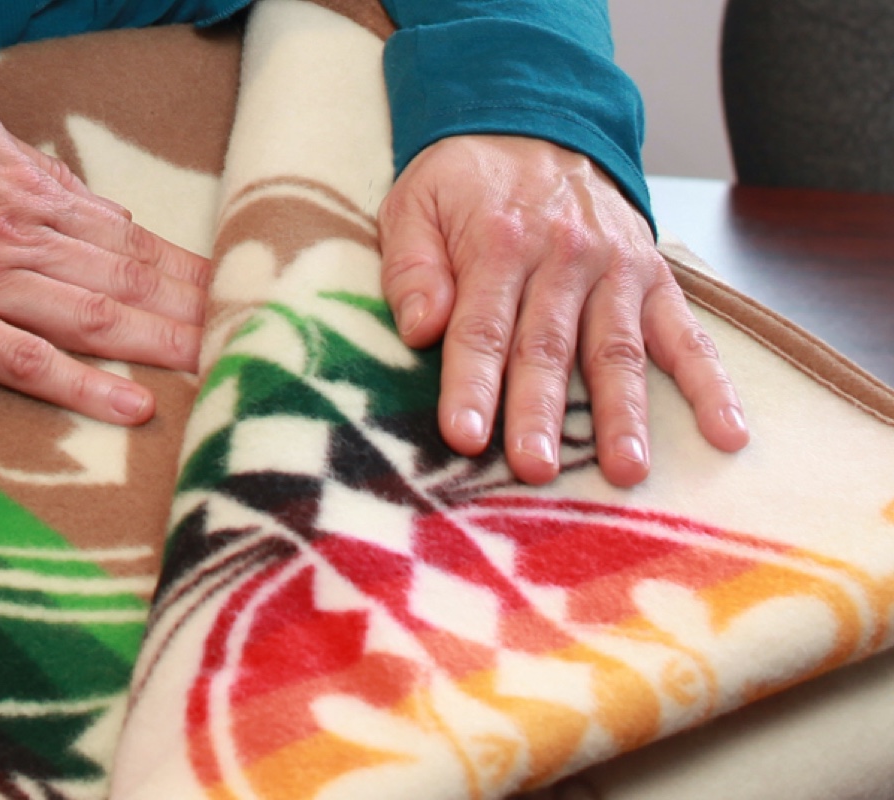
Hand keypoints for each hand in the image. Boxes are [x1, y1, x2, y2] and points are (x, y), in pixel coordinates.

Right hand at [0, 87, 210, 425]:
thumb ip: (35, 169)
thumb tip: (90, 202)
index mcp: (29, 193)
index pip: (127, 239)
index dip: (183, 268)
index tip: (227, 291)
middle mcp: (20, 240)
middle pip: (124, 280)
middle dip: (191, 310)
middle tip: (247, 336)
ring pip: (92, 318)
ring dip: (158, 345)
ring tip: (215, 367)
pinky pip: (23, 361)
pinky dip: (81, 385)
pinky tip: (131, 406)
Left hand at [378, 135, 748, 486]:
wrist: (533, 120)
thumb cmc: (463, 182)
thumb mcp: (414, 205)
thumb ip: (411, 269)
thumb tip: (421, 328)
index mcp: (499, 243)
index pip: (482, 327)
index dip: (472, 385)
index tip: (464, 435)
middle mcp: (564, 257)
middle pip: (548, 348)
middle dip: (541, 413)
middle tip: (536, 468)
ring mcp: (616, 269)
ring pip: (618, 350)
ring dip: (622, 414)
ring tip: (625, 469)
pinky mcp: (654, 276)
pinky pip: (687, 334)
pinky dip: (711, 384)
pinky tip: (727, 432)